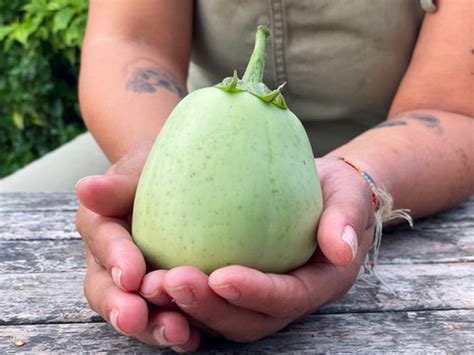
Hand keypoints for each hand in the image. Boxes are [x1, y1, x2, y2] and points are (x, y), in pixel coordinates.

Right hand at [75, 140, 199, 351]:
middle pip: (106, 289)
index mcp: (102, 226)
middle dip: (120, 306)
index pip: (103, 241)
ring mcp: (136, 284)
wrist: (183, 181)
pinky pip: (165, 317)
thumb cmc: (158, 170)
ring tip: (177, 334)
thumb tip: (86, 187)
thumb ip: (118, 184)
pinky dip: (177, 332)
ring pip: (133, 311)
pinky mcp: (163, 297)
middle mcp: (112, 261)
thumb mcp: (141, 167)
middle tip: (136, 317)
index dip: (115, 257)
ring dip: (152, 326)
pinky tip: (195, 338)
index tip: (131, 274)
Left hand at [139, 157, 375, 341]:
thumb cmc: (335, 193)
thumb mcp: (349, 196)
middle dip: (209, 308)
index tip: (221, 276)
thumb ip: (346, 218)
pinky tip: (149, 277)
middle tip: (168, 282)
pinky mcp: (239, 287)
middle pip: (249, 320)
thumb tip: (340, 248)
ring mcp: (261, 296)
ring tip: (150, 284)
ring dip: (186, 308)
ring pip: (222, 319)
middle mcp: (288, 299)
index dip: (256, 292)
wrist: (321, 192)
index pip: (288, 297)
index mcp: (318, 283)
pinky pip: (209, 302)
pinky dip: (180, 298)